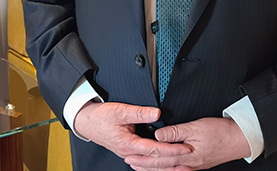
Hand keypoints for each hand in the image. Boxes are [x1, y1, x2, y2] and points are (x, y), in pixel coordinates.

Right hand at [73, 101, 192, 159]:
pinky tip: (165, 165)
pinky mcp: (130, 152)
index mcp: (128, 144)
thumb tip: (157, 113)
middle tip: (190, 158)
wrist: (87, 122)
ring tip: (182, 165)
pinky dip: (157, 164)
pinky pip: (145, 162)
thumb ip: (140, 112)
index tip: (186, 147)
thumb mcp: (121, 111)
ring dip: (166, 165)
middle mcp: (129, 153)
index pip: (155, 150)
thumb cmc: (101, 117)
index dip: (171, 149)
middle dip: (173, 161)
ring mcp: (129, 154)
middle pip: (155, 161)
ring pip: (150, 164)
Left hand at [123, 117, 249, 170]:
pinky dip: (166, 170)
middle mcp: (188, 163)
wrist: (239, 139)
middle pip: (161, 166)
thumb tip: (158, 135)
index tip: (130, 154)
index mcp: (186, 154)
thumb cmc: (220, 131)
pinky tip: (163, 169)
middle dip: (144, 165)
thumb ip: (176, 132)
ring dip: (152, 168)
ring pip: (168, 169)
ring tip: (140, 167)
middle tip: (129, 162)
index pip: (159, 156)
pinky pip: (177, 169)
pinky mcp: (198, 164)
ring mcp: (193, 165)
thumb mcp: (195, 127)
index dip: (143, 156)